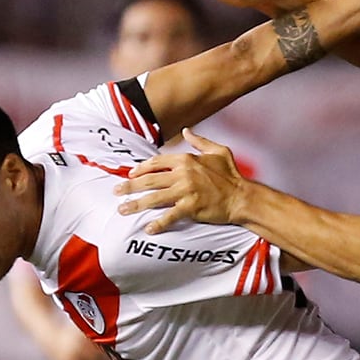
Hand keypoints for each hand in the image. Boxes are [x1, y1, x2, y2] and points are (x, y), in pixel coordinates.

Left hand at [116, 130, 250, 233]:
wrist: (242, 197)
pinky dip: (158, 223)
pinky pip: (170, 216)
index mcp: (187, 160)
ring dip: (136, 204)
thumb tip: (186, 131)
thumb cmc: (232, 175)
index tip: (130, 174)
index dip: (141, 168)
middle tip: (116, 191)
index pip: (156, 162)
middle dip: (129, 186)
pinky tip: (148, 228)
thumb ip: (200, 141)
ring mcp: (186, 191)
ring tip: (122, 209)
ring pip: (154, 198)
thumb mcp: (218, 151)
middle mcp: (183, 174)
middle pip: (149, 180)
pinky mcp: (191, 207)